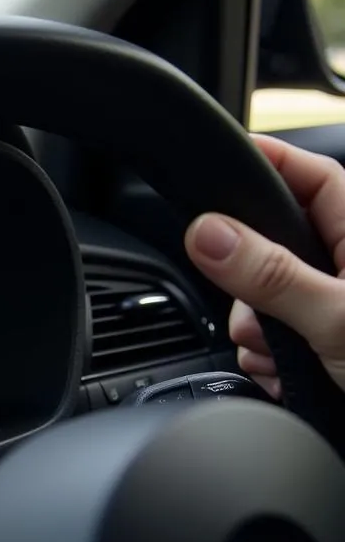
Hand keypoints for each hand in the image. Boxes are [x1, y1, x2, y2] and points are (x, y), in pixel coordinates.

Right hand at [184, 134, 344, 399]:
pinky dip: (271, 360)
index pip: (304, 175)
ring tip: (286, 357)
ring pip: (263, 298)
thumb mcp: (339, 319)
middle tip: (258, 312)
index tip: (213, 171)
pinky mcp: (323, 341)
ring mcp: (333, 304)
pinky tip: (290, 375)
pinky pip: (272, 338)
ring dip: (260, 333)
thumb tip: (209, 232)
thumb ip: (271, 274)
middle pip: (266, 244)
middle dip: (248, 285)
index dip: (261, 166)